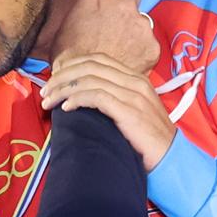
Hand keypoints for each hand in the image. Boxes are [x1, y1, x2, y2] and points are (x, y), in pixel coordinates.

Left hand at [40, 51, 173, 168]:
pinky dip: (76, 99)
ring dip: (63, 89)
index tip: (54, 79)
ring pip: (89, 79)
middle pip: (90, 66)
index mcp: (136, 78)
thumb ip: (114, 98)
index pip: (97, 60)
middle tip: (45, 91)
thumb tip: (82, 97)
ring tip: (48, 101)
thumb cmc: (148, 139)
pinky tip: (65, 108)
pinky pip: (96, 96)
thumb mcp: (133, 111)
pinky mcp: (129, 110)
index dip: (71, 66)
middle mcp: (135, 81)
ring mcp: (133, 95)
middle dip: (62, 76)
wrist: (171, 157)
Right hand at [55, 0, 158, 72]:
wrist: (87, 88)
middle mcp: (123, 3)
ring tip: (119, 46)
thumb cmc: (68, 59)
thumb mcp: (64, 25)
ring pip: (140, 16)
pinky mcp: (152, 45)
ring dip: (132, 26)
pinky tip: (128, 60)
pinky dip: (140, 48)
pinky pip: (148, 40)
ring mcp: (140, 24)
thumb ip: (82, 8)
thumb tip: (85, 4)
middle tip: (114, 16)